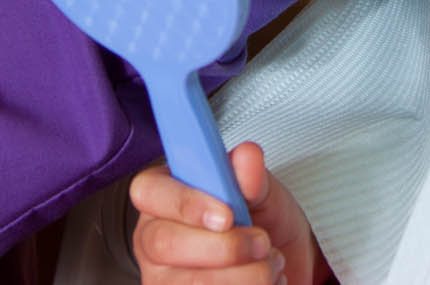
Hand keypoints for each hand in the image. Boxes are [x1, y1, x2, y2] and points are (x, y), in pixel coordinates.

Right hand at [131, 142, 324, 284]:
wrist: (281, 266)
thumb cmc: (262, 224)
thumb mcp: (264, 192)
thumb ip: (252, 176)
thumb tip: (246, 158)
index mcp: (164, 195)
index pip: (148, 190)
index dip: (186, 202)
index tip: (228, 214)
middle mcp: (153, 238)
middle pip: (164, 244)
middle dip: (225, 246)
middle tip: (261, 242)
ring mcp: (162, 278)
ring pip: (190, 283)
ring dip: (246, 276)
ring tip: (270, 264)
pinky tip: (262, 283)